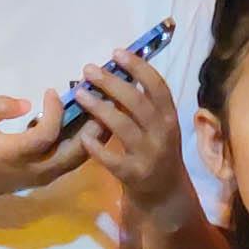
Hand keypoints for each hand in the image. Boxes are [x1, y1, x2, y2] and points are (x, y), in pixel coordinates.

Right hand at [0, 94, 94, 219]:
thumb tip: (28, 104)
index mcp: (16, 154)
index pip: (47, 134)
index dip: (54, 110)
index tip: (52, 90)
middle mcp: (36, 169)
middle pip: (76, 151)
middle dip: (91, 125)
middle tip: (102, 99)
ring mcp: (44, 176)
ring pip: (78, 158)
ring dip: (93, 134)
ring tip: (101, 108)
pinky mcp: (46, 176)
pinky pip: (72, 160)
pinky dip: (85, 142)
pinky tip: (87, 121)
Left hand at [69, 50, 192, 228]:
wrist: (166, 195)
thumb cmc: (157, 153)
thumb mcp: (160, 127)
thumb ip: (145, 105)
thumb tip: (120, 73)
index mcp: (170, 117)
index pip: (157, 86)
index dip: (138, 67)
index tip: (117, 52)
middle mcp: (163, 133)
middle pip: (136, 102)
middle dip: (112, 83)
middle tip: (89, 70)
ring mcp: (149, 155)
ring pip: (123, 126)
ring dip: (99, 108)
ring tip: (79, 94)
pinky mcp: (134, 175)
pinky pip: (112, 158)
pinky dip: (96, 146)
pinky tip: (83, 137)